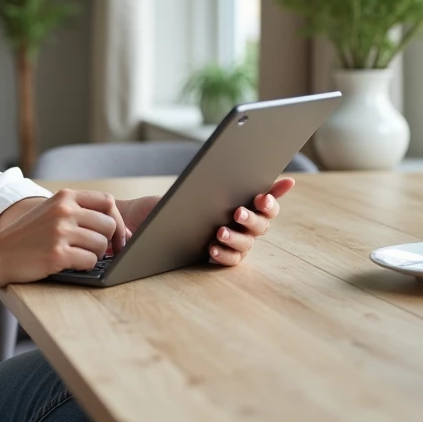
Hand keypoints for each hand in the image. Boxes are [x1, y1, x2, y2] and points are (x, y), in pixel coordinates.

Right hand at [0, 189, 128, 286]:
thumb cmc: (26, 237)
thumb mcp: (49, 212)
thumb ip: (77, 211)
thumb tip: (116, 225)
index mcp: (64, 197)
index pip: (107, 201)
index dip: (117, 219)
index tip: (117, 235)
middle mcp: (64, 210)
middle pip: (109, 224)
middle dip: (110, 241)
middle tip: (102, 252)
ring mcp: (60, 232)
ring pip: (102, 245)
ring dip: (96, 255)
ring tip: (80, 257)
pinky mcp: (57, 254)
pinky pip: (90, 261)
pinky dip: (86, 267)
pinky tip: (72, 265)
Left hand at [115, 176, 294, 266]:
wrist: (149, 220)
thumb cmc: (180, 200)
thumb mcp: (197, 185)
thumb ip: (220, 178)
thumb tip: (234, 161)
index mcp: (245, 203)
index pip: (268, 202)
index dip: (273, 198)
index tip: (262, 196)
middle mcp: (245, 224)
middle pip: (262, 225)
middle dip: (252, 218)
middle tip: (237, 212)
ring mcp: (235, 242)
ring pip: (247, 243)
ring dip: (236, 237)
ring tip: (219, 232)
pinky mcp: (221, 256)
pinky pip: (230, 260)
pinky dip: (224, 254)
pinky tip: (212, 249)